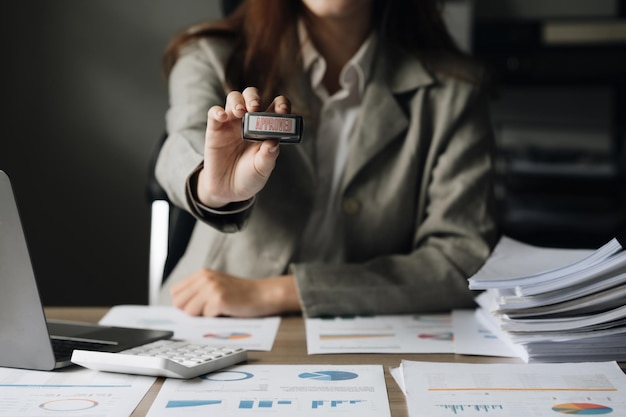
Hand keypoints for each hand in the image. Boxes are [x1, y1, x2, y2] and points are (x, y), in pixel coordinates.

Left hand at [170, 268, 300, 316]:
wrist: (263, 294)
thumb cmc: (241, 295)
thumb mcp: (217, 286)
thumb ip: (198, 292)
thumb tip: (179, 309)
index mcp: (202, 274)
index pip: (175, 292)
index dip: (183, 303)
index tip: (196, 308)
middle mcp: (205, 278)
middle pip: (179, 303)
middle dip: (190, 311)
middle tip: (208, 311)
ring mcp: (212, 288)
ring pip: (190, 312)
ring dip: (203, 316)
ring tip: (218, 310)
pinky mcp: (219, 299)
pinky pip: (206, 317)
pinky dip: (215, 319)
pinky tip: (227, 311)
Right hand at [197, 87, 290, 207]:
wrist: (228, 190)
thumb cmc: (249, 176)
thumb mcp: (262, 169)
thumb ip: (268, 156)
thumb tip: (274, 143)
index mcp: (266, 127)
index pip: (275, 107)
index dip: (281, 104)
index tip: (282, 110)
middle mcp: (249, 121)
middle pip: (252, 96)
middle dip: (254, 98)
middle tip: (255, 108)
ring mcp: (232, 123)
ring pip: (233, 99)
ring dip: (238, 101)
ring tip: (241, 113)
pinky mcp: (215, 129)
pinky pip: (214, 113)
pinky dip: (218, 111)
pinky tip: (222, 117)